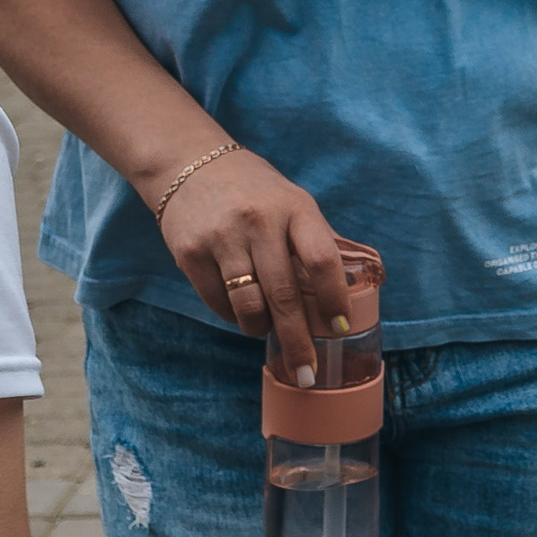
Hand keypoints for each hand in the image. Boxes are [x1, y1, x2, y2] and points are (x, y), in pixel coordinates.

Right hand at [149, 145, 350, 379]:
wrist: (189, 164)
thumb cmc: (255, 190)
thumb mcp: (294, 202)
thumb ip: (316, 241)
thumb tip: (347, 289)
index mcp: (295, 209)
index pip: (322, 260)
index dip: (334, 299)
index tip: (340, 328)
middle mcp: (259, 222)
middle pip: (284, 294)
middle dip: (298, 340)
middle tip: (307, 371)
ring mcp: (222, 238)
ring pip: (248, 305)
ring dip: (261, 329)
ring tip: (266, 330)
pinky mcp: (190, 253)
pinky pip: (218, 302)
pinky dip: (233, 317)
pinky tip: (240, 311)